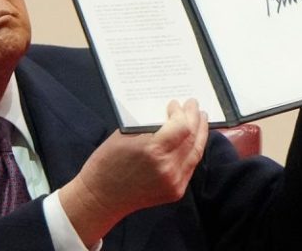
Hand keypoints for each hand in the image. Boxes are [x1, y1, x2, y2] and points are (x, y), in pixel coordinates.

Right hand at [59, 99, 208, 246]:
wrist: (101, 197)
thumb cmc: (107, 163)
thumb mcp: (124, 136)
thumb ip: (148, 126)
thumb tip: (167, 113)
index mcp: (152, 150)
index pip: (182, 126)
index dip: (182, 113)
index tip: (175, 104)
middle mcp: (167, 167)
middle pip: (192, 138)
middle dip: (194, 119)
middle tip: (193, 106)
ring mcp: (173, 182)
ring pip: (196, 153)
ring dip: (200, 134)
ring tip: (200, 120)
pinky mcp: (175, 191)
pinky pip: (190, 166)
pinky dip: (193, 150)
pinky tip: (192, 140)